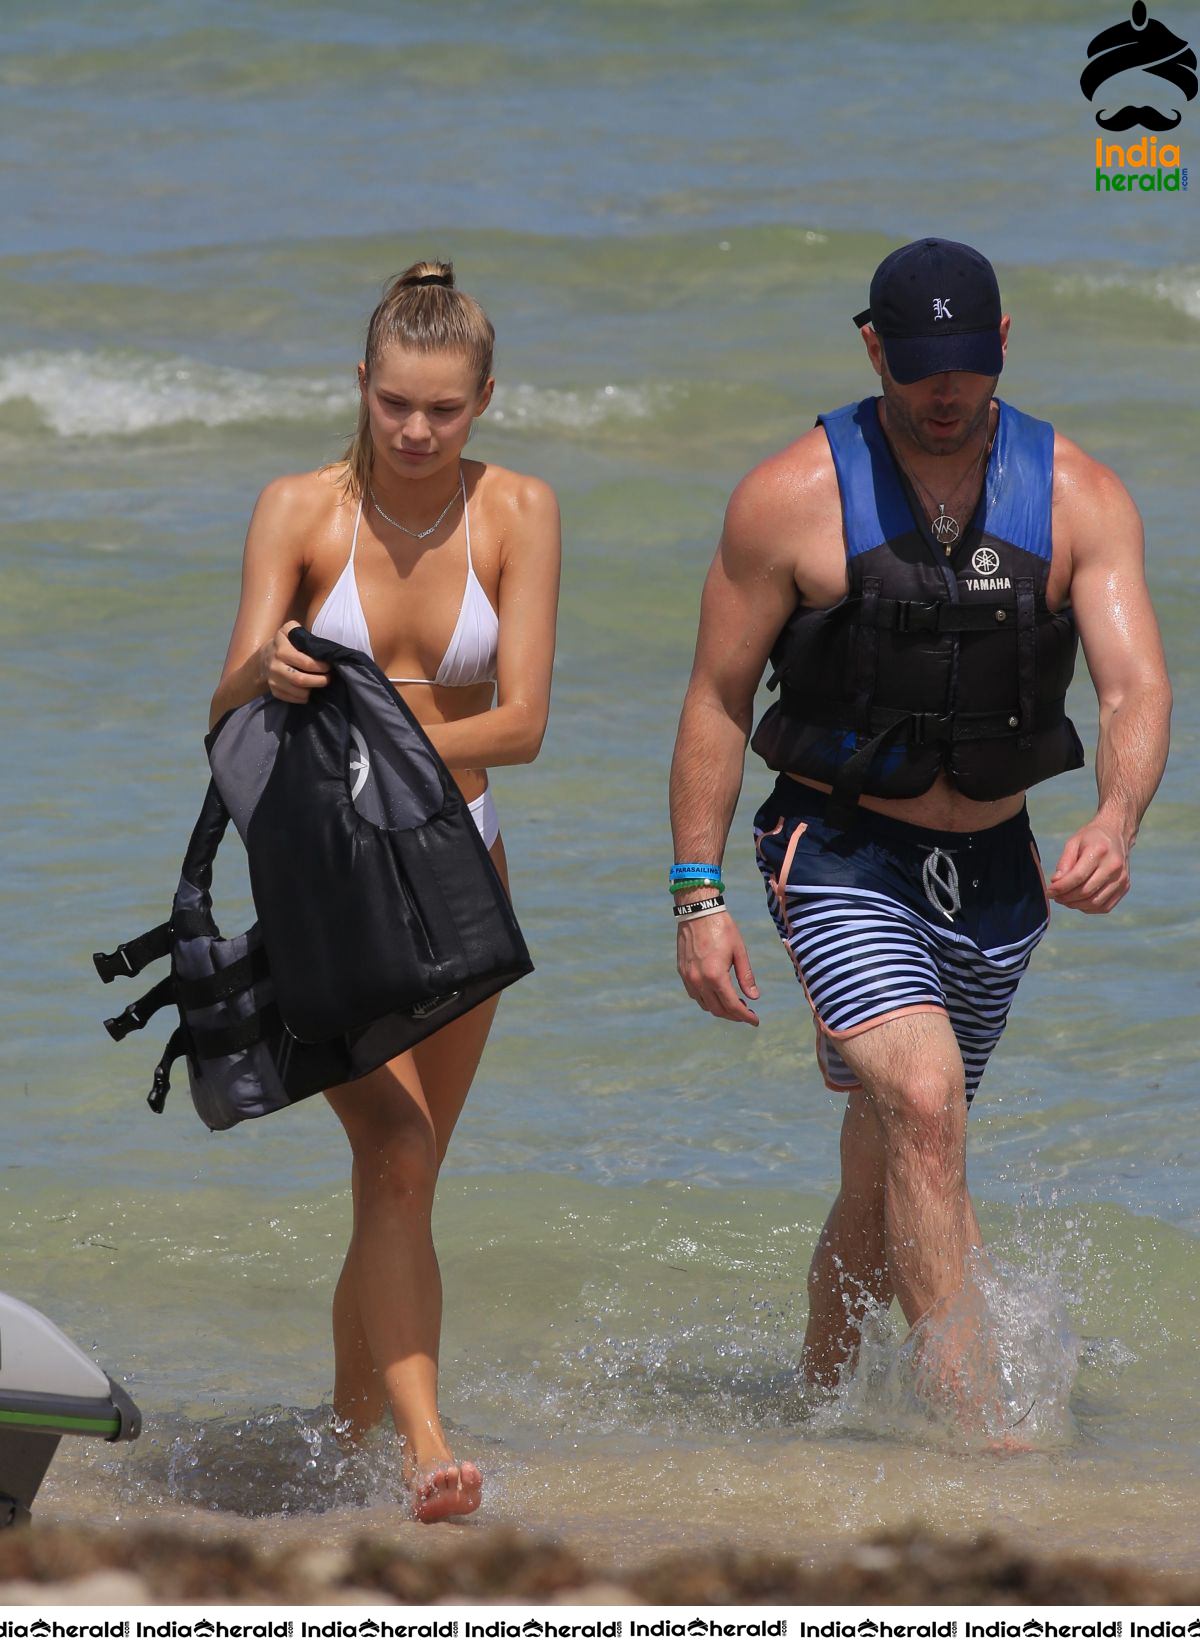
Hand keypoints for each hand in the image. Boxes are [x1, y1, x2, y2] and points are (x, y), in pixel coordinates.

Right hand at [262, 622, 330, 703]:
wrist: (264, 656)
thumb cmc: (284, 643)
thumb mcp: (289, 630)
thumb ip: (300, 632)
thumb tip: (318, 643)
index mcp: (281, 650)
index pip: (305, 663)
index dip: (320, 666)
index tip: (328, 666)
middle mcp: (275, 666)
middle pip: (301, 680)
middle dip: (320, 681)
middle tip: (328, 678)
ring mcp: (273, 680)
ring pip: (298, 692)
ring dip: (313, 690)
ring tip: (319, 683)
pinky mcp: (274, 690)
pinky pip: (293, 699)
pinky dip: (304, 697)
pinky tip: (309, 690)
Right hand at [676, 910, 759, 1025]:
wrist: (697, 911)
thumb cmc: (722, 928)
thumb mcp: (739, 951)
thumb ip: (746, 976)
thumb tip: (754, 997)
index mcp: (716, 975)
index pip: (732, 1005)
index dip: (745, 1016)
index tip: (755, 1021)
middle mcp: (699, 980)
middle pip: (718, 1009)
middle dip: (734, 1016)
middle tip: (747, 1014)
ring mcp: (688, 977)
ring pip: (705, 1005)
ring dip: (720, 1009)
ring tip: (734, 1005)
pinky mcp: (682, 972)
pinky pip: (695, 995)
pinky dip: (707, 1000)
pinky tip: (717, 994)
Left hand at [1048, 818, 1130, 913]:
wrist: (1116, 834)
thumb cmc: (1091, 838)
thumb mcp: (1073, 842)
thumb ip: (1064, 863)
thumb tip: (1056, 882)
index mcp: (1100, 851)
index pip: (1078, 876)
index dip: (1061, 887)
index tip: (1049, 891)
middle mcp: (1113, 866)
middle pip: (1086, 891)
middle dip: (1066, 898)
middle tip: (1055, 897)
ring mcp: (1122, 878)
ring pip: (1095, 902)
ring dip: (1076, 905)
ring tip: (1065, 899)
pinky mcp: (1125, 887)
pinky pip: (1105, 906)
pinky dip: (1089, 908)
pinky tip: (1079, 901)